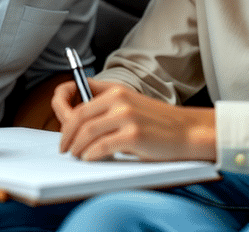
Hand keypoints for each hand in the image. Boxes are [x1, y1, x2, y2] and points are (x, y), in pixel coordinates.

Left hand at [53, 79, 215, 161]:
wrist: (188, 132)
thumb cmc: (158, 122)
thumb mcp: (131, 103)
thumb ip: (106, 106)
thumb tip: (75, 119)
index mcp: (117, 90)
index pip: (78, 94)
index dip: (62, 108)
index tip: (60, 123)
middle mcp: (120, 99)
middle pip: (79, 117)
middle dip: (66, 134)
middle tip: (64, 147)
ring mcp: (127, 117)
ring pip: (87, 132)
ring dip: (77, 147)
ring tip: (77, 154)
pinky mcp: (134, 135)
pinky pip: (101, 147)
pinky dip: (91, 154)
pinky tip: (90, 158)